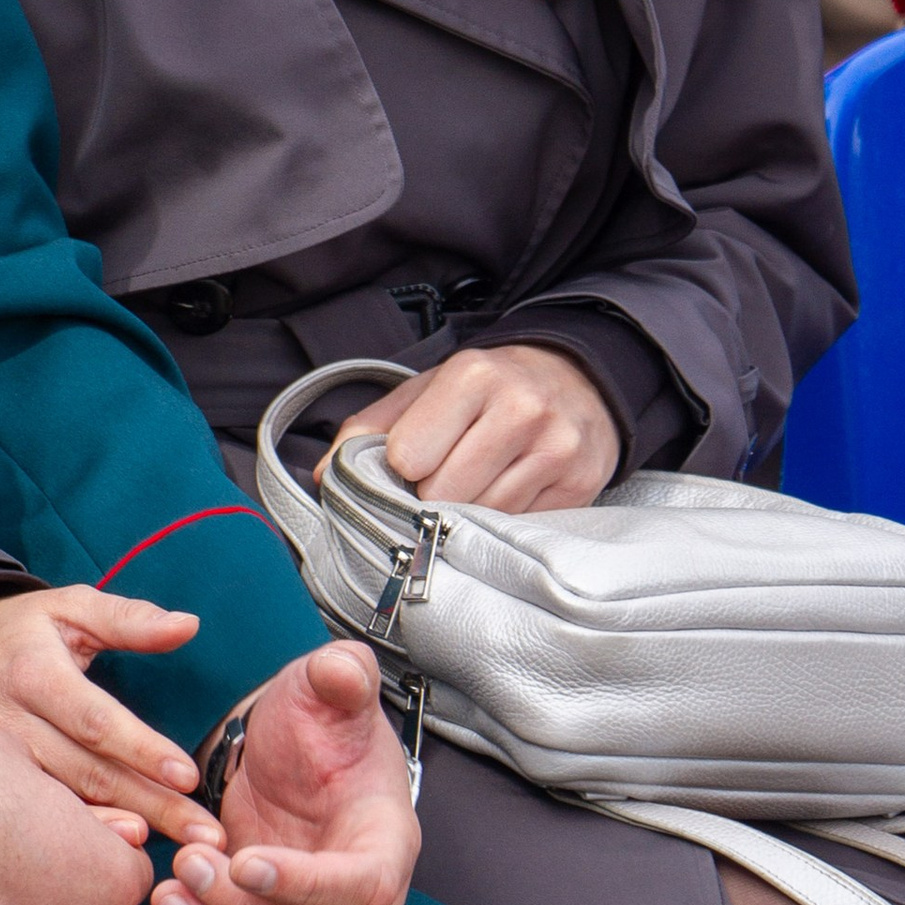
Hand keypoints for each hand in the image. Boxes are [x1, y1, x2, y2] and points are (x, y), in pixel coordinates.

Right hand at [0, 582, 209, 844]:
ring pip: (67, 810)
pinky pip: (43, 826)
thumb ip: (126, 618)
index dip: (140, 749)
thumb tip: (188, 626)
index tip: (188, 776)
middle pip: (89, 775)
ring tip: (185, 859)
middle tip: (209, 838)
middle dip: (154, 808)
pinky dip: (87, 848)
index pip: (92, 719)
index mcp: (31, 676)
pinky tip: (126, 868)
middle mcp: (12, 727)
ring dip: (127, 835)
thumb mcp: (64, 608)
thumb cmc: (14, 634)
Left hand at [151, 641, 415, 904]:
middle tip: (187, 865)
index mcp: (388, 842)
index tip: (243, 860)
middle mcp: (367, 904)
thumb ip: (339, 676)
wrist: (292, 761)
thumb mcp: (325, 688)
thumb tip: (340, 669)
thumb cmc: (316, 727)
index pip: (367, 888)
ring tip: (166, 897)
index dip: (308, 886)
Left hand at [334, 341, 617, 514]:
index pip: (408, 455)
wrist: (577, 381)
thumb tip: (324, 476)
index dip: (400, 469)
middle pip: (443, 494)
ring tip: (475, 486)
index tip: (409, 465)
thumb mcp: (426, 390)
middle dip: (431, 498)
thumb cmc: (487, 390)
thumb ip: (369, 427)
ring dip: (467, 514)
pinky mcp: (580, 485)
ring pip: (481, 518)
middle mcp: (521, 408)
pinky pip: (518, 529)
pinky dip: (502, 523)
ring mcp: (556, 449)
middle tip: (441, 481)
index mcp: (472, 375)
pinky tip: (506, 494)